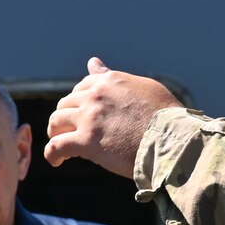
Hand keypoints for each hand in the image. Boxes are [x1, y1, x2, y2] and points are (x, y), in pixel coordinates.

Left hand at [43, 57, 181, 177]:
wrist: (172, 140)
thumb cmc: (166, 116)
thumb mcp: (142, 87)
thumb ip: (113, 77)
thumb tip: (92, 62)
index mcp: (109, 81)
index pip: (82, 87)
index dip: (80, 103)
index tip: (85, 115)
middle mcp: (95, 95)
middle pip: (65, 104)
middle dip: (67, 117)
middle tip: (73, 132)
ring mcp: (89, 117)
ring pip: (56, 121)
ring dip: (56, 133)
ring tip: (63, 145)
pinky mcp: (86, 141)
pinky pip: (56, 146)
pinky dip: (52, 154)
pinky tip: (56, 161)